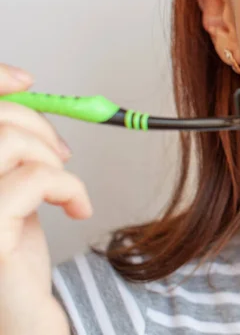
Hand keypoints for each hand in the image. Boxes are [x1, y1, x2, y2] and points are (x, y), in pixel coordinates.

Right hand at [0, 63, 92, 334]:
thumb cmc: (14, 257)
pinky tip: (78, 209)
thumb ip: (9, 153)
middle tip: (62, 154)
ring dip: (51, 158)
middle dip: (37, 124)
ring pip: (8, 142)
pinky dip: (71, 186)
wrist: (22, 317)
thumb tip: (26, 97)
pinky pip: (37, 178)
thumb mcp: (10, 193)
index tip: (26, 81)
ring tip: (64, 187)